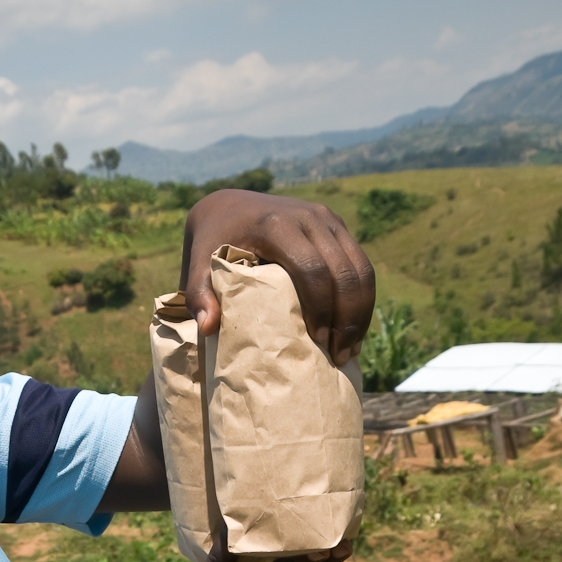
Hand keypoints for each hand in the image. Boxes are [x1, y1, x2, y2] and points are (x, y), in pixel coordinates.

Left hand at [181, 188, 375, 366]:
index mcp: (277, 224)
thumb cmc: (212, 242)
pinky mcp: (337, 226)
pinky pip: (361, 264)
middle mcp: (309, 217)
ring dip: (361, 313)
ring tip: (350, 350)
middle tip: (339, 356)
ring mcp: (328, 219)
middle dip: (348, 317)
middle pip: (345, 271)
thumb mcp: (199, 264)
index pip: (312, 268)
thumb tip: (209, 328)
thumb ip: (198, 294)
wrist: (229, 205)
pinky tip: (355, 330)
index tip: (317, 339)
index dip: (320, 306)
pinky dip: (363, 299)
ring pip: (362, 269)